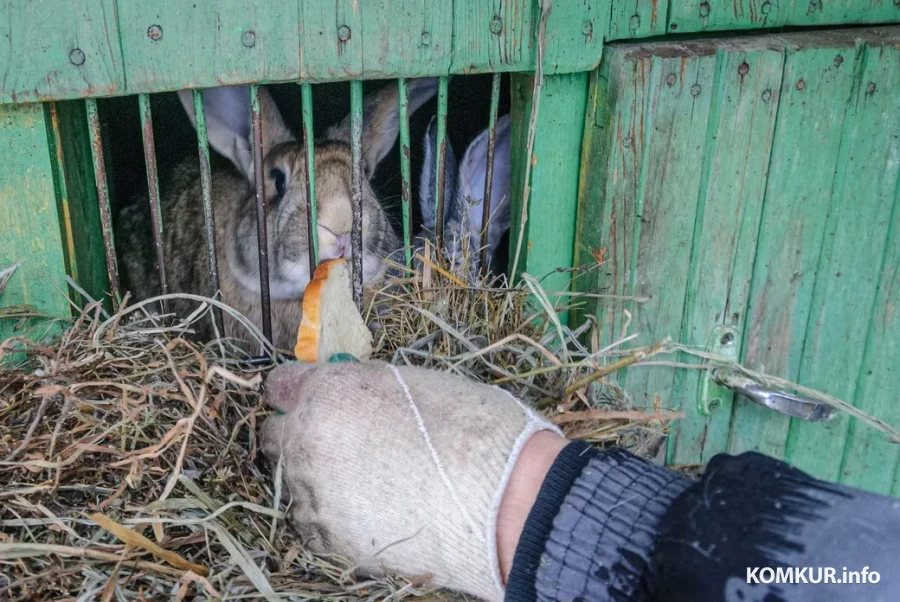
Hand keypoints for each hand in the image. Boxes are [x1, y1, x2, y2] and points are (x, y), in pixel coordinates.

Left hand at [259, 360, 562, 600]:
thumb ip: (361, 387)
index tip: (308, 397)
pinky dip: (329, 515)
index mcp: (328, 393)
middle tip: (333, 441)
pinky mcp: (331, 539)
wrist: (498, 496)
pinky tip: (364, 509)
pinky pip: (313, 523)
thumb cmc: (467, 426)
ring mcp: (315, 495)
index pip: (279, 386)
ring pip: (291, 484)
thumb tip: (345, 394)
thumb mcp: (410, 382)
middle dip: (297, 435)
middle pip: (273, 436)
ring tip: (356, 482)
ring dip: (313, 478)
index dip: (295, 390)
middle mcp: (307, 441)